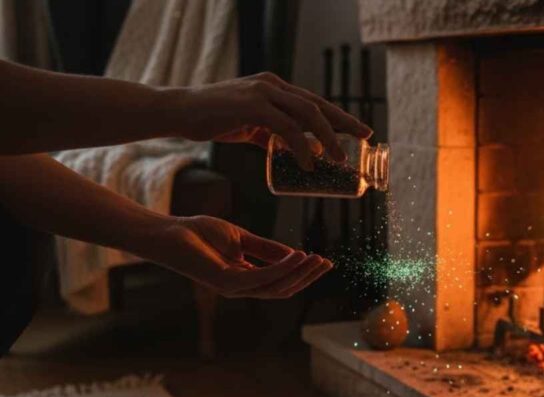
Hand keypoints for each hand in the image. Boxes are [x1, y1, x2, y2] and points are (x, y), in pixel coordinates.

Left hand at [153, 215, 332, 298]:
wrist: (170, 232)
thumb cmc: (200, 233)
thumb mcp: (242, 238)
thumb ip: (266, 248)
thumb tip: (294, 254)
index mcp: (245, 279)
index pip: (281, 282)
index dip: (303, 273)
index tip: (324, 261)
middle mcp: (241, 288)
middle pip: (283, 289)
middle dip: (306, 277)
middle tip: (326, 263)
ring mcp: (233, 288)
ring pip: (275, 287)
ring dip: (299, 274)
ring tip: (315, 259)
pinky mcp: (226, 282)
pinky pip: (262, 278)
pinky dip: (282, 268)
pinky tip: (296, 257)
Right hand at [174, 72, 372, 169]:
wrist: (178, 112)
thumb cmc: (211, 119)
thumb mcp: (247, 125)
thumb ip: (267, 134)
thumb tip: (287, 151)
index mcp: (274, 88)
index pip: (314, 102)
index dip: (339, 117)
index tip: (360, 131)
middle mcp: (272, 86)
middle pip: (318, 105)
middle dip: (345, 122)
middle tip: (366, 137)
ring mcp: (263, 93)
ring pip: (307, 114)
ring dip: (327, 138)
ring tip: (339, 159)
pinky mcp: (252, 106)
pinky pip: (285, 128)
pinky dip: (300, 146)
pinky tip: (308, 163)